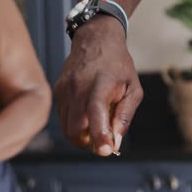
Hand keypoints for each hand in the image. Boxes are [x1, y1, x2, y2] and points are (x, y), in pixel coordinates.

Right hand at [55, 16, 142, 155]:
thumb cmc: (117, 65)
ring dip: (80, 136)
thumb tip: (116, 140)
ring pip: (66, 128)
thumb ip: (125, 115)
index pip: (96, 112)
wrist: (94, 40)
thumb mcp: (133, 88)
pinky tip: (86, 115)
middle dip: (89, 142)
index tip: (106, 151)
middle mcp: (78, 86)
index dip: (100, 134)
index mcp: (101, 83)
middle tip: (103, 140)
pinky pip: (62, 118)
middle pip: (75, 128)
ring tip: (95, 127)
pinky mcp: (57, 92)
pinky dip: (73, 125)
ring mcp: (65, 89)